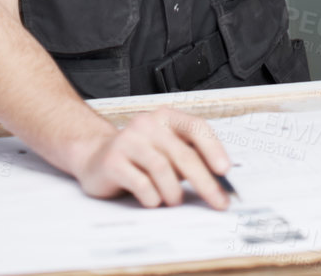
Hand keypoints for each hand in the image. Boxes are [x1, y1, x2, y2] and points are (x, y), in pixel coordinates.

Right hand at [72, 106, 234, 209]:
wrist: (95, 156)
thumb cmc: (139, 157)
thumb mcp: (166, 151)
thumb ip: (189, 158)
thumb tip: (219, 180)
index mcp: (165, 117)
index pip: (196, 127)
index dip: (213, 148)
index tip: (225, 170)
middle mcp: (147, 124)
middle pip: (183, 153)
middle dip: (204, 181)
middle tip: (218, 201)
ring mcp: (128, 141)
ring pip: (163, 168)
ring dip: (174, 192)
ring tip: (174, 201)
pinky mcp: (113, 161)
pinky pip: (141, 183)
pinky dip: (152, 197)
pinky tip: (152, 200)